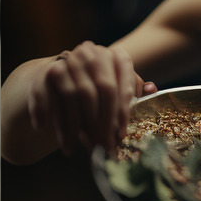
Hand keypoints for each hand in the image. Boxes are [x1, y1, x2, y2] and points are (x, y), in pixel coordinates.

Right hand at [28, 42, 157, 156]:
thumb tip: (152, 89)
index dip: (123, 112)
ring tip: (83, 148)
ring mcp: (68, 60)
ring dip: (77, 127)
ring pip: (74, 96)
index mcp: (113, 56)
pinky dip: (54, 122)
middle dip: (103, 122)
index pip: (122, 84)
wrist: (59, 78)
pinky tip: (62, 142)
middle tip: (103, 146)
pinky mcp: (48, 71)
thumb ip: (132, 90)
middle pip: (101, 89)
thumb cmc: (95, 87)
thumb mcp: (115, 88)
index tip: (121, 135)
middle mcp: (91, 53)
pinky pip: (50, 99)